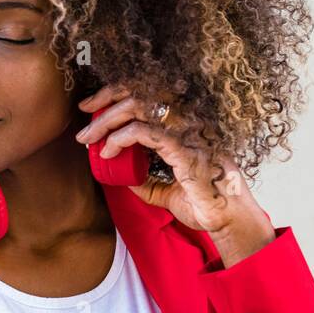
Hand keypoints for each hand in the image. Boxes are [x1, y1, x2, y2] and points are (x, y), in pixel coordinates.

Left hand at [76, 84, 275, 266]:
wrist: (228, 220)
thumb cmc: (205, 204)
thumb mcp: (167, 192)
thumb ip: (147, 182)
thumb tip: (124, 178)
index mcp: (185, 125)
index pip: (148, 93)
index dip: (118, 93)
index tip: (93, 107)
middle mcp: (187, 121)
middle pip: (140, 92)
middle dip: (106, 100)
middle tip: (85, 117)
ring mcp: (187, 131)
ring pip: (139, 107)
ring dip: (108, 120)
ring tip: (89, 138)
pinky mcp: (184, 148)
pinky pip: (145, 132)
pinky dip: (121, 138)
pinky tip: (109, 151)